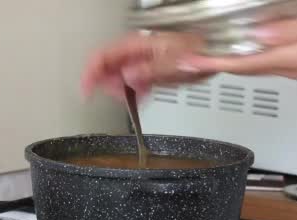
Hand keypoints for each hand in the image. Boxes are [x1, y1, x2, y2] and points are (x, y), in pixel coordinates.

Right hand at [81, 32, 209, 99]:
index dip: (90, 74)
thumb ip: (148, 71)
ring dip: (122, 91)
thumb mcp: (172, 64)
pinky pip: (132, 82)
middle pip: (107, 68)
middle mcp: (135, 52)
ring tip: (135, 97)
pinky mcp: (147, 69)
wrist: (210, 55)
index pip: (101, 57)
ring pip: (118, 77)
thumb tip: (127, 78)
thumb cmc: (195, 52)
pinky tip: (142, 96)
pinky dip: (133, 92)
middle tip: (120, 98)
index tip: (86, 91)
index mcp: (136, 45)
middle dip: (109, 86)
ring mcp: (140, 60)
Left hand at [178, 10, 296, 80]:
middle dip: (217, 65)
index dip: (215, 63)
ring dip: (231, 63)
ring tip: (213, 54)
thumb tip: (258, 34)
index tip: (192, 62)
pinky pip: (268, 65)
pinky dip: (250, 59)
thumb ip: (290, 31)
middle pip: (245, 70)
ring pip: (255, 68)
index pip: (243, 64)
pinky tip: (248, 50)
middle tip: (194, 58)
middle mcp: (289, 70)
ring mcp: (296, 71)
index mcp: (290, 60)